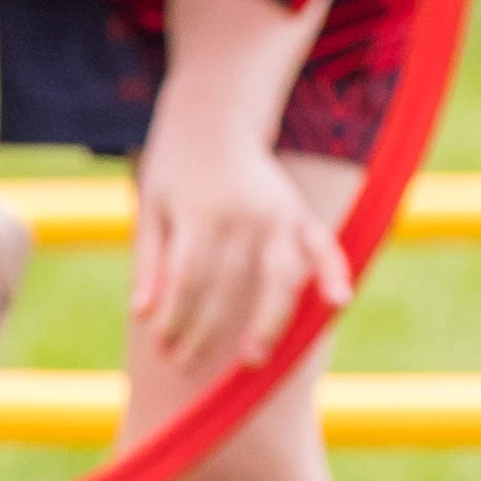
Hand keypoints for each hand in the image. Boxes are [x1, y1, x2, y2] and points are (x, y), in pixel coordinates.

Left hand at [129, 132, 338, 383]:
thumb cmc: (176, 167)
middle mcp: (242, 215)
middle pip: (227, 287)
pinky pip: (322, 246)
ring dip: (268, 322)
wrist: (215, 115)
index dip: (176, 319)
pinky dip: (334, 273)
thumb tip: (142, 314)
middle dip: (205, 331)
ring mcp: (277, 213)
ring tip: (252, 359)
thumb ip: (149, 260)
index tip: (163, 348)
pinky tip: (339, 303)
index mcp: (200, 214)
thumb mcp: (151, 205)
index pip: (187, 281)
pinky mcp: (299, 212)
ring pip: (279, 277)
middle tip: (187, 364)